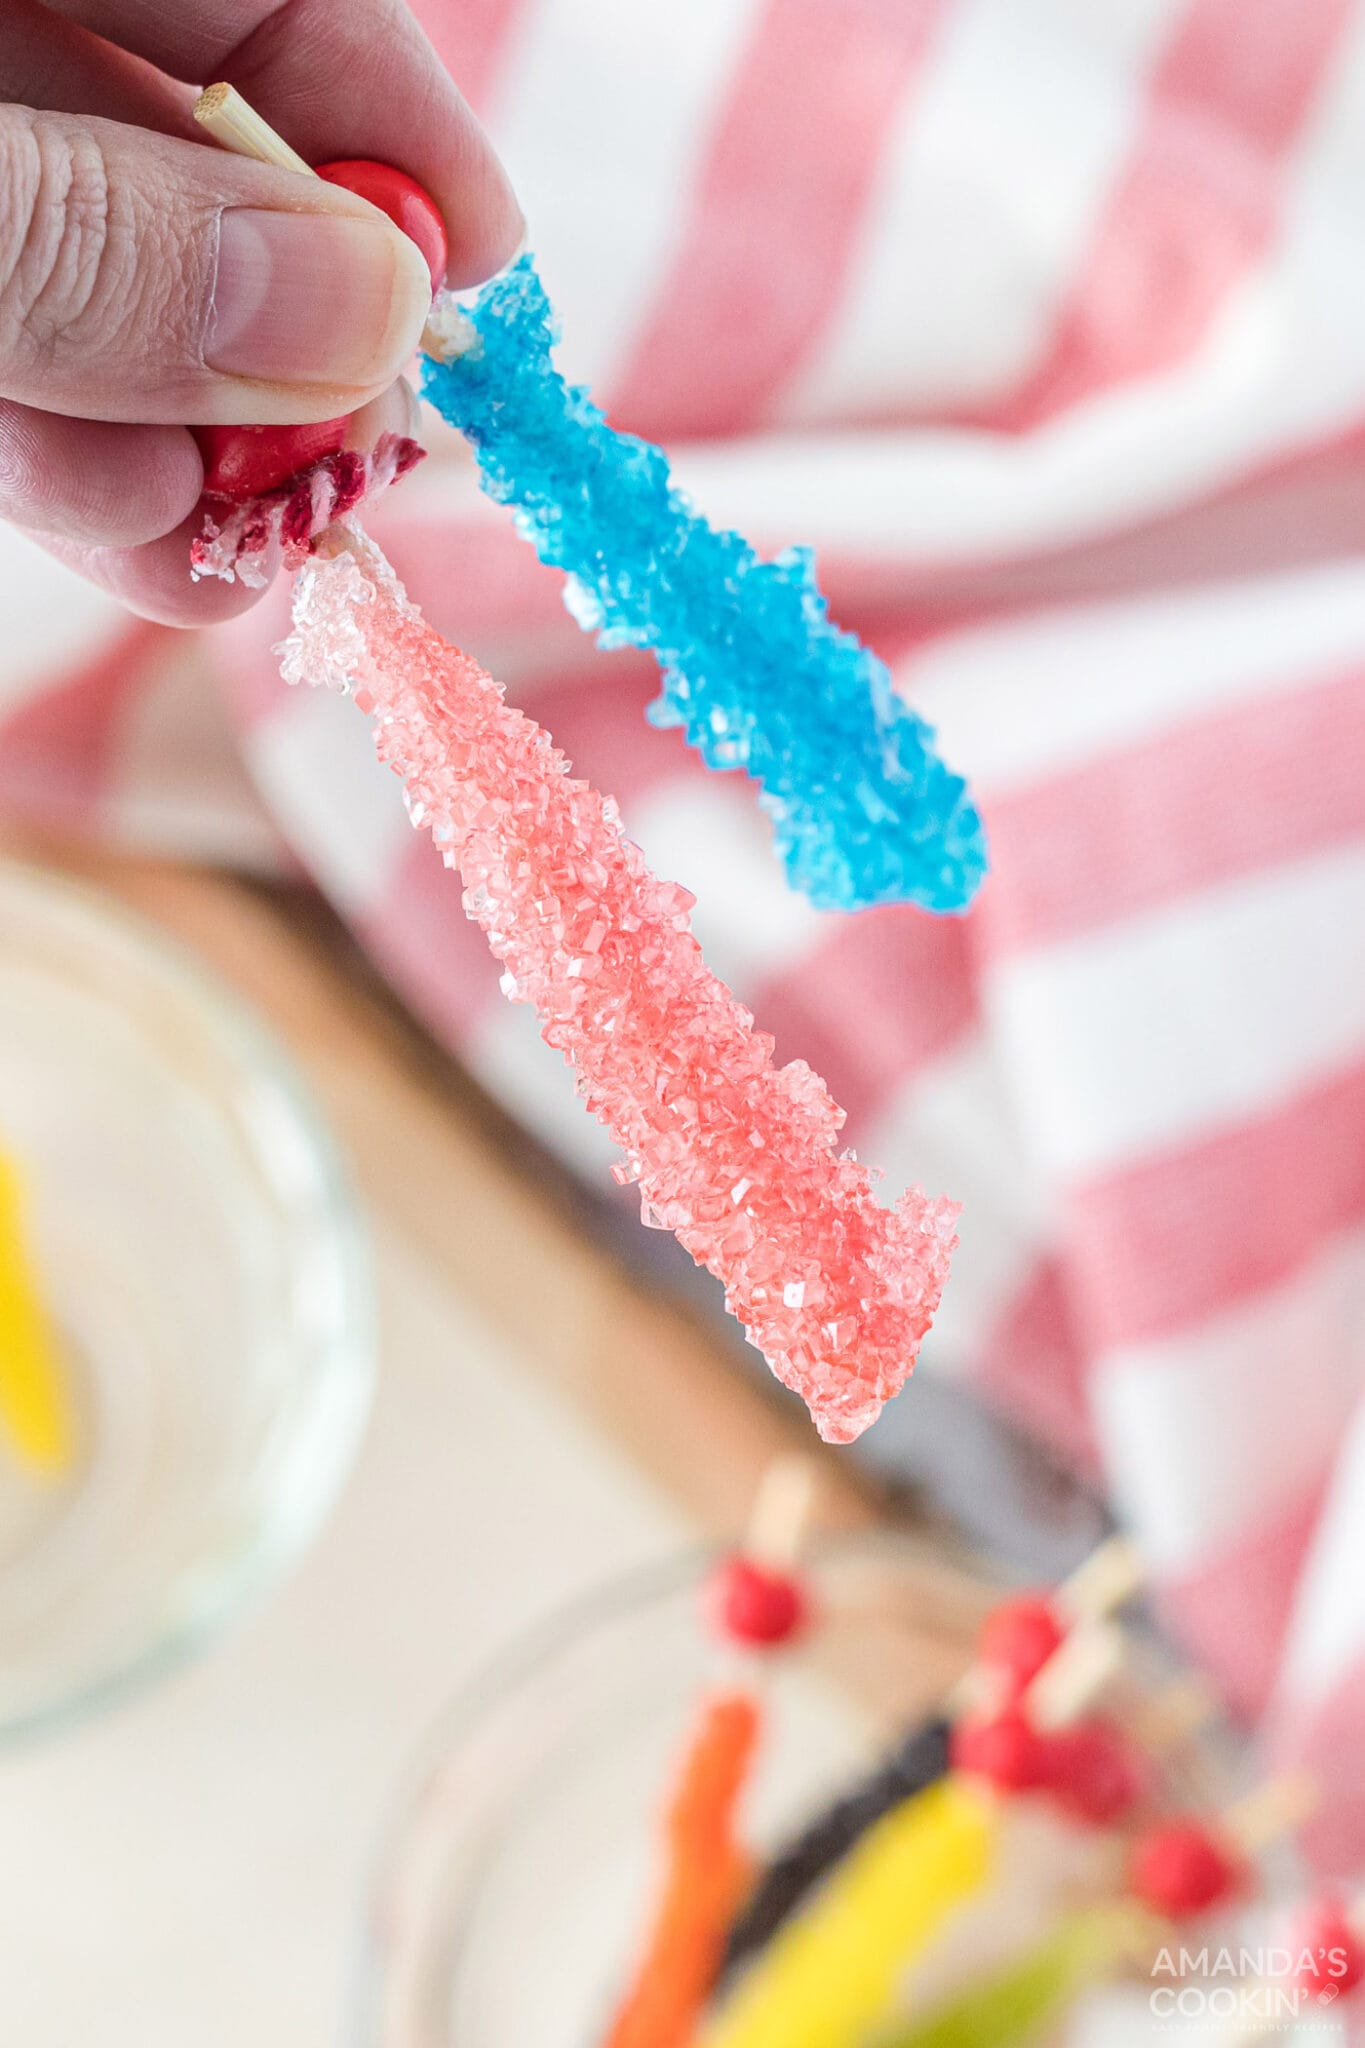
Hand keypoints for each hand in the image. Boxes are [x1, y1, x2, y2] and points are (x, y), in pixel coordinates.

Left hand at [0, 0, 521, 622]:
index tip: (483, 258)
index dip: (384, 111)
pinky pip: (3, 354)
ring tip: (223, 540)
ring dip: (177, 424)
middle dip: (280, 320)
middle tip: (355, 455)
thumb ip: (92, 243)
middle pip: (180, 144)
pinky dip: (63, 449)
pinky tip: (122, 524)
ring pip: (92, 271)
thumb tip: (362, 314)